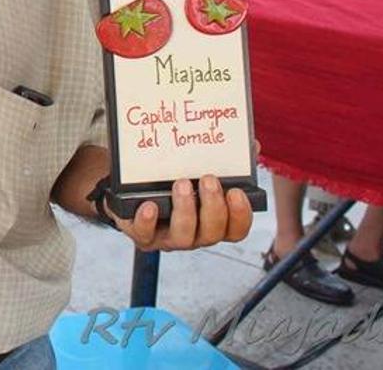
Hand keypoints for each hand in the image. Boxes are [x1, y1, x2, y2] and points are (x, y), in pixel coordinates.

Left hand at [112, 175, 251, 251]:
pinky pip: (145, 234)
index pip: (236, 229)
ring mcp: (168, 238)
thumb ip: (226, 161)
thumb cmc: (172, 182)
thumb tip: (251, 145)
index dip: (240, 215)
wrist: (130, 193)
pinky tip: (149, 205)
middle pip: (212, 234)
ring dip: (186, 210)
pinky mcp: (142, 235)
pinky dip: (147, 221)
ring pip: (184, 237)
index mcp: (212, 222)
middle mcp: (195, 234)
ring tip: (181, 183)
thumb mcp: (198, 170)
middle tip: (209, 180)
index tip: (237, 192)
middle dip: (213, 207)